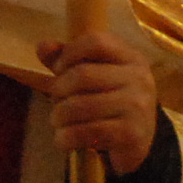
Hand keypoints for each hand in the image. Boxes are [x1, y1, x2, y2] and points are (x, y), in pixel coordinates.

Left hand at [39, 30, 157, 174]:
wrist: (140, 139)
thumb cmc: (110, 100)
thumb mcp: (94, 74)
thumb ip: (68, 59)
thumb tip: (41, 46)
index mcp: (131, 58)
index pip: (96, 42)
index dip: (69, 53)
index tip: (58, 70)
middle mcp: (139, 78)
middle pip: (83, 75)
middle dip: (59, 90)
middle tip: (55, 100)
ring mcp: (137, 107)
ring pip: (80, 106)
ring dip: (59, 116)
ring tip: (57, 121)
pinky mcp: (130, 134)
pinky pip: (86, 132)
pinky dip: (66, 137)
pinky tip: (63, 139)